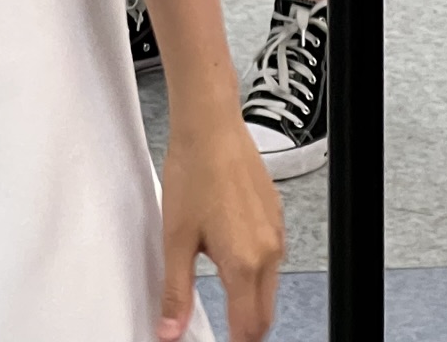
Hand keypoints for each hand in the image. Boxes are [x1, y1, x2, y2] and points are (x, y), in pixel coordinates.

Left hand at [158, 115, 283, 340]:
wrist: (211, 125)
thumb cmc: (192, 172)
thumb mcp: (175, 238)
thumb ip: (176, 291)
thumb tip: (170, 330)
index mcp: (244, 263)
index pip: (248, 328)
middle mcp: (268, 252)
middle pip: (264, 313)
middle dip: (245, 328)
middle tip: (224, 331)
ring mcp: (276, 233)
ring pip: (269, 286)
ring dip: (250, 298)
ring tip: (222, 291)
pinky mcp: (276, 216)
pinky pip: (271, 258)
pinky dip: (255, 270)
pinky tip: (231, 253)